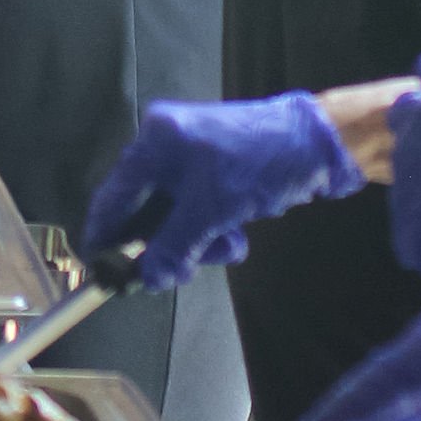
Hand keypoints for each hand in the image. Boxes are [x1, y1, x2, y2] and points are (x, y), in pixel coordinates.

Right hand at [82, 94, 362, 289]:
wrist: (318, 145)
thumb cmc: (259, 165)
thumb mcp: (209, 212)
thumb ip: (171, 247)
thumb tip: (147, 278)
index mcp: (154, 142)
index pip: (112, 197)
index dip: (104, 238)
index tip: (102, 272)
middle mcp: (165, 146)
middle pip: (144, 213)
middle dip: (165, 247)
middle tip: (179, 273)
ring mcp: (191, 159)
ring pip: (175, 218)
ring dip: (196, 243)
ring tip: (225, 247)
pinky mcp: (214, 173)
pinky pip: (198, 212)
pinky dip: (213, 230)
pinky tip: (236, 236)